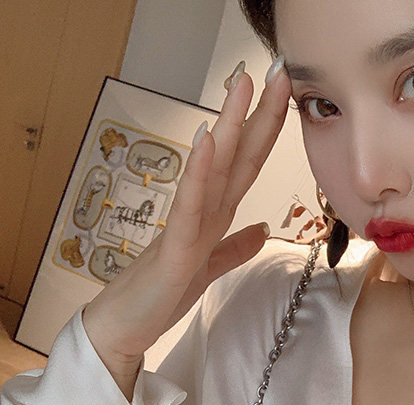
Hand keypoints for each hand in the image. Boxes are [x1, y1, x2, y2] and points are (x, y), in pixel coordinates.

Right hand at [82, 60, 291, 374]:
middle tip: (275, 71)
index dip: (267, 130)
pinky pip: (190, 205)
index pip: (247, 164)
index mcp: (214, 215)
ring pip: (213, 170)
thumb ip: (233, 247)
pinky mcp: (175, 248)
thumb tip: (260, 229)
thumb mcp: (209, 268)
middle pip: (235, 156)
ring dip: (228, 127)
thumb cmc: (160, 296)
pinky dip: (200, 173)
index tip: (286, 95)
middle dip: (256, 113)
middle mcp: (202, 212)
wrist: (127, 325)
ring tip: (241, 86)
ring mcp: (187, 226)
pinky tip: (207, 142)